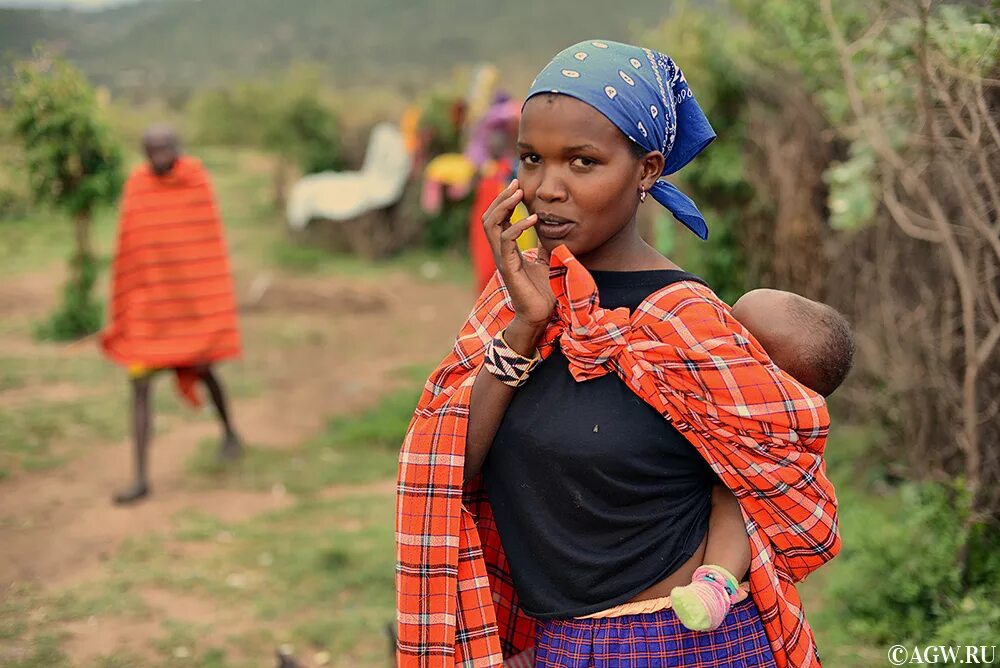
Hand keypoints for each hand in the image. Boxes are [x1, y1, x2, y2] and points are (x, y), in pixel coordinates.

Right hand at [482, 179, 554, 330]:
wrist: (541, 314)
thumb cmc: (543, 290)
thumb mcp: (546, 260)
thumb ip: (543, 244)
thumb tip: (550, 229)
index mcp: (507, 249)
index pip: (498, 219)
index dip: (505, 200)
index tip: (516, 184)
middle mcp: (501, 252)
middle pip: (489, 218)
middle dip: (500, 198)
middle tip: (515, 183)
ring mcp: (503, 259)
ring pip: (491, 226)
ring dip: (504, 207)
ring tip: (518, 194)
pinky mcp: (509, 268)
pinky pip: (507, 241)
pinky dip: (518, 227)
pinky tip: (533, 219)